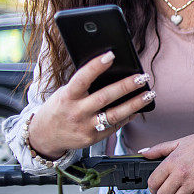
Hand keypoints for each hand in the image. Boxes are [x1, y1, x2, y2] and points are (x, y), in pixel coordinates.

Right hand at [28, 51, 155, 159]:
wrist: (44, 136)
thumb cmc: (59, 108)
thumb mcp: (64, 93)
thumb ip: (82, 86)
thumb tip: (110, 72)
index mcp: (67, 97)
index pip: (82, 79)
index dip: (96, 67)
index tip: (111, 55)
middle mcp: (76, 112)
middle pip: (104, 97)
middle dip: (126, 86)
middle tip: (142, 77)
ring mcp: (85, 127)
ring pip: (114, 115)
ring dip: (135, 104)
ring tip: (149, 94)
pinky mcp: (92, 138)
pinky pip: (114, 127)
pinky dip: (128, 117)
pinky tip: (138, 109)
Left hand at [140, 122, 193, 193]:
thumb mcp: (180, 142)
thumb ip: (159, 149)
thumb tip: (143, 153)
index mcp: (172, 162)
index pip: (153, 182)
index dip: (153, 185)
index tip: (157, 185)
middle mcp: (181, 174)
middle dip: (164, 192)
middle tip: (171, 187)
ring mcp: (193, 184)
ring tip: (184, 187)